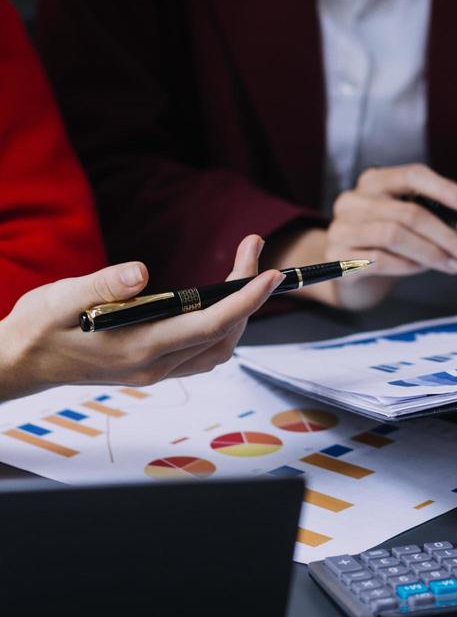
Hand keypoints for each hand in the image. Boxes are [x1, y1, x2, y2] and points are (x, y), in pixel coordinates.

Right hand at [0, 234, 282, 400]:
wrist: (19, 363)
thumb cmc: (38, 327)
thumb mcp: (60, 298)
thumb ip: (102, 284)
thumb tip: (141, 271)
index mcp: (138, 348)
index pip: (209, 325)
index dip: (246, 300)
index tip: (270, 273)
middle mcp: (155, 365)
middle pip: (224, 332)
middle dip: (248, 291)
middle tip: (251, 247)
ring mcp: (156, 370)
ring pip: (220, 346)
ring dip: (240, 310)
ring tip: (244, 268)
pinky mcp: (153, 366)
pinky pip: (204, 351)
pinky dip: (223, 324)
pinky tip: (219, 298)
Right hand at [267, 164, 456, 309]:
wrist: (346, 271)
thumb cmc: (384, 243)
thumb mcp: (407, 222)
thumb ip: (434, 220)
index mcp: (374, 181)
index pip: (412, 175)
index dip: (444, 188)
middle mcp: (353, 200)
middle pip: (409, 212)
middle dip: (449, 235)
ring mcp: (341, 228)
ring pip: (395, 235)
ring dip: (432, 253)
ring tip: (455, 265)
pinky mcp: (336, 258)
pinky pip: (380, 260)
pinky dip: (407, 266)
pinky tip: (422, 269)